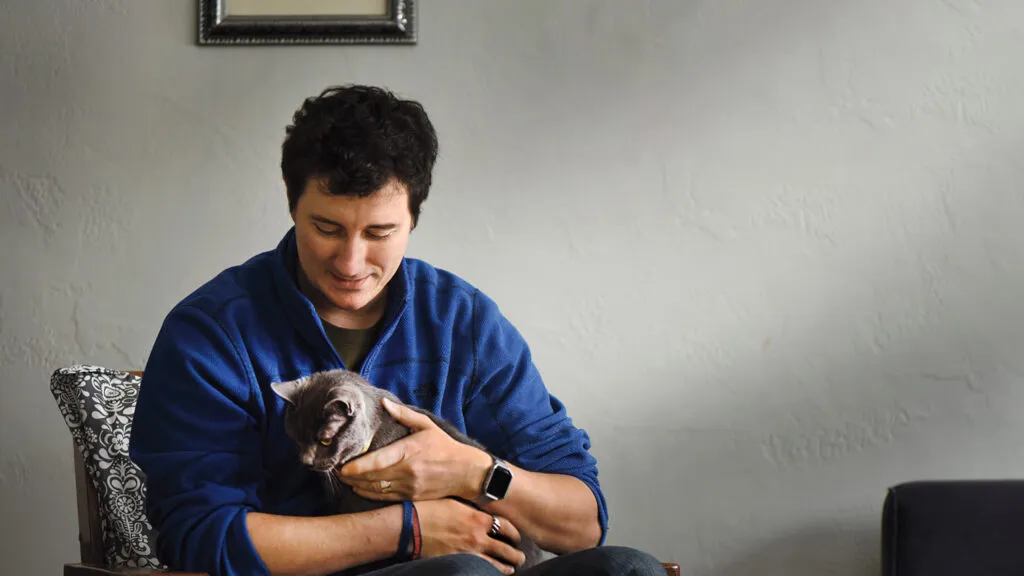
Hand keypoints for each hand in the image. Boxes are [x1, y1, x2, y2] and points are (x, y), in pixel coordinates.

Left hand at [337, 398, 489, 500]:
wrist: (466, 473)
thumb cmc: (445, 446)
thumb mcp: (427, 425)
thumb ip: (404, 414)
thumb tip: (384, 402)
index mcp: (408, 452)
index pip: (376, 462)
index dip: (356, 467)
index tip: (341, 467)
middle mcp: (407, 472)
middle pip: (371, 478)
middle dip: (351, 477)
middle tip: (336, 471)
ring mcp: (409, 487)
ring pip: (376, 489)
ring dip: (358, 486)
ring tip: (345, 480)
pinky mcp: (411, 497)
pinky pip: (385, 498)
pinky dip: (369, 494)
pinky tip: (360, 489)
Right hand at [416, 499, 525, 575]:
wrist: (410, 526)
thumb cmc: (429, 509)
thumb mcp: (455, 502)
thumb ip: (472, 509)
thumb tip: (482, 510)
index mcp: (479, 519)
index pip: (507, 528)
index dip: (515, 534)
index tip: (516, 537)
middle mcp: (478, 538)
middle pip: (507, 550)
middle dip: (516, 555)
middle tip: (520, 557)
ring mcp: (469, 553)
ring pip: (497, 565)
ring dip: (507, 567)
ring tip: (511, 568)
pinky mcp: (459, 563)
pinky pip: (479, 571)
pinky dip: (488, 573)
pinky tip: (491, 573)